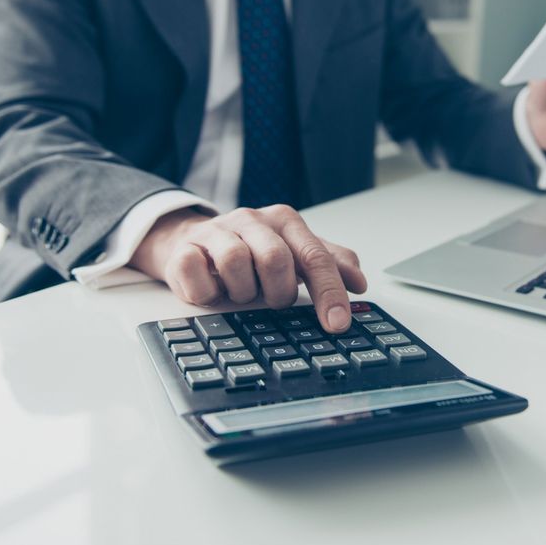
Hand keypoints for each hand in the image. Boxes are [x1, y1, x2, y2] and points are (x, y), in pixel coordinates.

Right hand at [129, 205, 366, 332]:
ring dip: (242, 291)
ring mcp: (217, 232)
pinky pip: (197, 273)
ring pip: (236, 263)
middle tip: (272, 300)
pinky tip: (212, 290)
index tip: (337, 323)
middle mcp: (253, 220)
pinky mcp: (185, 249)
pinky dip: (208, 291)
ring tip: (241, 292)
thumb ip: (329, 264)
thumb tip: (360, 282)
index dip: (329, 292)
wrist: (194, 242)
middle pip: (275, 259)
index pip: (315, 256)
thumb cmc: (253, 251)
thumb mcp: (295, 252)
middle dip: (277, 292)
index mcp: (285, 221)